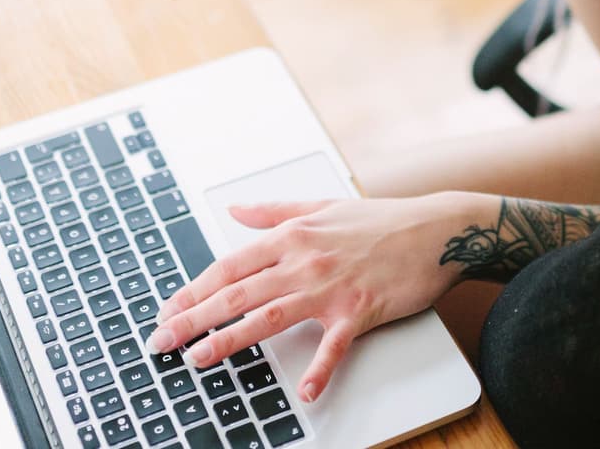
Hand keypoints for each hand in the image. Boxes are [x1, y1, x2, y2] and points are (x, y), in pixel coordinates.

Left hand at [145, 195, 467, 403]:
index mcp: (292, 235)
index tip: (169, 309)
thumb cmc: (382, 221)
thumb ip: (274, 211)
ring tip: (199, 359)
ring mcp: (331, 287)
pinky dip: (321, 370)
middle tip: (162, 340)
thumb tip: (235, 209)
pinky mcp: (361, 310)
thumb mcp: (322, 206)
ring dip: (229, 339)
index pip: (229, 265)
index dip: (194, 289)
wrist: (437, 231)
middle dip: (193, 318)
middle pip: (237, 292)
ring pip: (269, 315)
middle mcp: (305, 260)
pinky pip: (335, 346)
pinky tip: (305, 393)